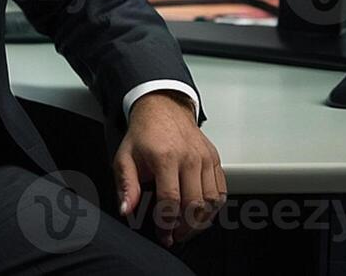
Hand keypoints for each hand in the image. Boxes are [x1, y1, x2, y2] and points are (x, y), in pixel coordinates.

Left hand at [112, 91, 225, 247]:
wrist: (162, 108)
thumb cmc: (144, 134)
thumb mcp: (125, 157)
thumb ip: (126, 185)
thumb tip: (126, 209)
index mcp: (165, 157)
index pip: (170, 200)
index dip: (167, 224)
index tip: (163, 235)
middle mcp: (189, 158)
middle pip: (194, 204)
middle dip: (185, 228)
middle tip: (175, 236)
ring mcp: (204, 158)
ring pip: (212, 201)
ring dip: (201, 221)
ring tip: (187, 228)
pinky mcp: (214, 159)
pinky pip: (221, 190)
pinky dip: (214, 207)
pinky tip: (201, 214)